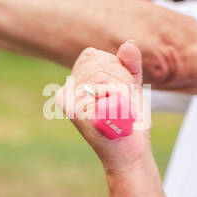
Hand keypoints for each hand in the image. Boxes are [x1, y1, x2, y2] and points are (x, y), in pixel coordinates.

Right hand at [63, 41, 151, 173]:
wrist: (131, 152)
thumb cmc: (129, 121)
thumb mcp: (130, 87)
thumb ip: (128, 65)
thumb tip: (129, 44)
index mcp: (72, 85)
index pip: (91, 55)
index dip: (112, 67)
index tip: (118, 90)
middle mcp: (65, 93)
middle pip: (99, 64)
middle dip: (120, 80)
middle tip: (122, 104)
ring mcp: (70, 104)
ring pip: (104, 76)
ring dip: (123, 92)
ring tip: (120, 112)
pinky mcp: (78, 113)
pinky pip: (108, 89)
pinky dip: (121, 101)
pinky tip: (119, 118)